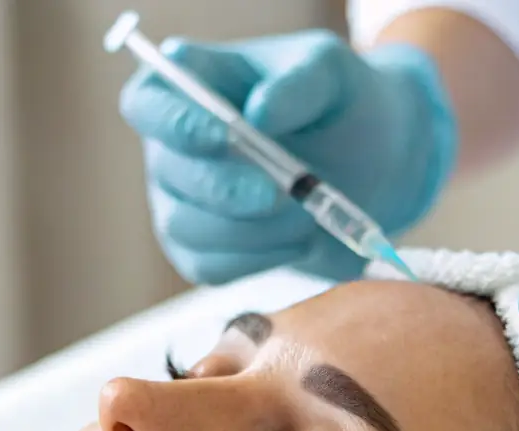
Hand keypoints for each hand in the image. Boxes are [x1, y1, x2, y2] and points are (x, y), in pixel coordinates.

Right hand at [119, 31, 455, 283]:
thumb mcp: (332, 74)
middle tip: (285, 193)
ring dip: (253, 229)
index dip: (174, 122)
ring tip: (307, 214)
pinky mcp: (201, 250)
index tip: (223, 135)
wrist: (371, 164)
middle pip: (168, 172)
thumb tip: (258, 112)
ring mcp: (181, 200)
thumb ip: (298, 84)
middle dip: (225, 189)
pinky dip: (260, 259)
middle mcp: (173, 144)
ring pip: (187, 226)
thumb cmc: (340, 104)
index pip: (148, 103)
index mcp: (193, 84)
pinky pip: (212, 267)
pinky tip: (298, 240)